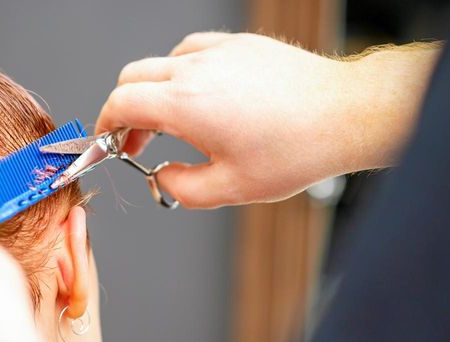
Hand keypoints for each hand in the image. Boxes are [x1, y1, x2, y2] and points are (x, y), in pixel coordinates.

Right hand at [97, 32, 438, 207]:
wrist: (344, 114)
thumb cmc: (296, 148)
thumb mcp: (231, 188)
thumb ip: (181, 188)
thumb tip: (163, 176)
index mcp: (185, 104)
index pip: (120, 102)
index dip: (105, 124)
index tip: (110, 140)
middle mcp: (196, 69)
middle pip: (132, 77)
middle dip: (125, 110)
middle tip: (138, 140)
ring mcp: (219, 52)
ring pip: (162, 63)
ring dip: (154, 92)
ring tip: (172, 122)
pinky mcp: (240, 45)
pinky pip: (193, 51)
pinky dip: (182, 73)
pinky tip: (200, 94)